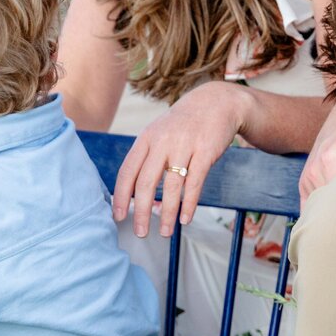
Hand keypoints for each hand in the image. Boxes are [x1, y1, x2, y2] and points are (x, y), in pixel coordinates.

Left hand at [113, 82, 246, 237]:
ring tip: (165, 231)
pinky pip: (194, 183)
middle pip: (146, 182)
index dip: (121, 197)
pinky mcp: (206, 151)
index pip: (128, 171)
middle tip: (140, 232)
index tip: (118, 217)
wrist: (217, 102)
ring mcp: (185, 145)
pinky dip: (189, 204)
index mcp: (147, 138)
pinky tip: (185, 218)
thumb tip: (138, 198)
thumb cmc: (184, 125)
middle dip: (142, 212)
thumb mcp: (160, 133)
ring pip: (172, 186)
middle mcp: (163, 141)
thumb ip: (148, 159)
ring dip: (167, 213)